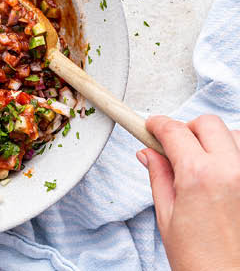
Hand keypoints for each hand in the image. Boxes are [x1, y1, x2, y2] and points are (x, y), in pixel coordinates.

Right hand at [139, 115, 239, 269]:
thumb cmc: (202, 261)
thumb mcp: (167, 217)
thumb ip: (159, 177)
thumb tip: (150, 155)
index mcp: (199, 176)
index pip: (175, 131)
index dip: (158, 125)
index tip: (151, 127)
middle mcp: (231, 170)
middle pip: (208, 124)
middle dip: (187, 129)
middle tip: (173, 146)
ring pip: (232, 135)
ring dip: (213, 141)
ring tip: (199, 164)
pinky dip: (231, 157)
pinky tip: (219, 175)